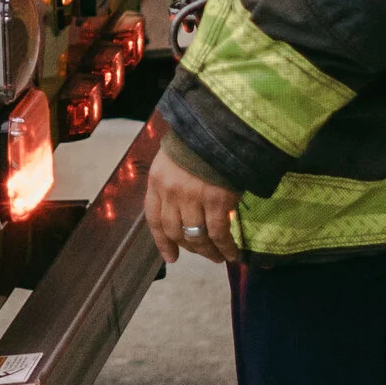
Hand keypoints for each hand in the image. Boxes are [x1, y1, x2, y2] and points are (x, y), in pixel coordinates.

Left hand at [145, 133, 236, 262]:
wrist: (219, 127)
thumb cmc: (198, 141)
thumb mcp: (174, 159)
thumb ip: (173, 183)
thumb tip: (182, 211)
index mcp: (157, 180)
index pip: (154, 219)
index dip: (162, 242)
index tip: (171, 257)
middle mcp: (171, 192)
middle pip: (175, 231)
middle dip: (188, 247)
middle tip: (201, 254)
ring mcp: (193, 198)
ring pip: (196, 236)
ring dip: (208, 252)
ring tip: (218, 258)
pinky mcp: (217, 201)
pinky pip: (218, 233)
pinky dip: (225, 247)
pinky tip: (231, 253)